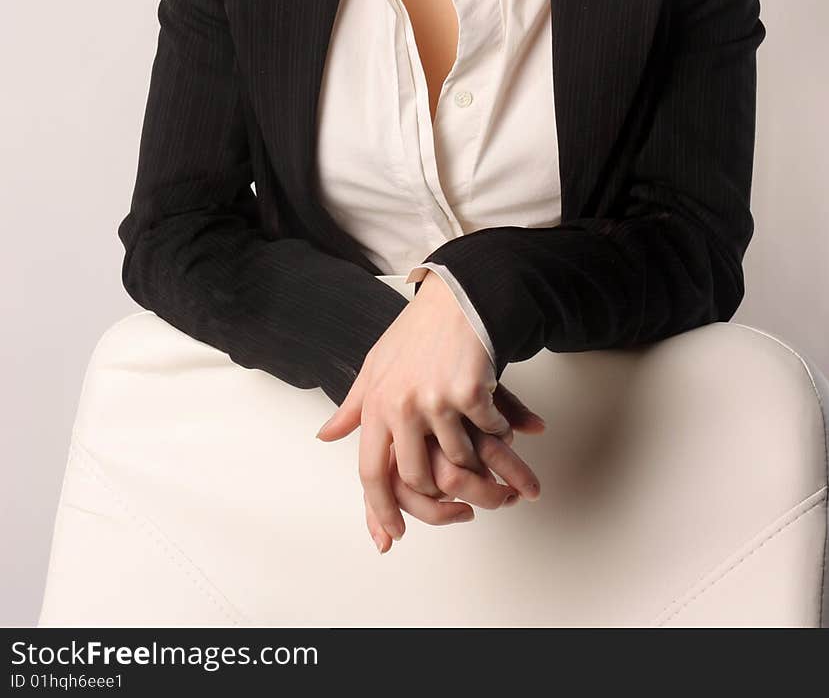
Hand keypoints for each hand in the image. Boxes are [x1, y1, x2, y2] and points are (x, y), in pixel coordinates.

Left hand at [314, 271, 531, 541]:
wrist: (458, 296)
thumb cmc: (418, 331)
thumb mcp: (375, 365)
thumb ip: (352, 405)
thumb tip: (326, 435)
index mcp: (375, 402)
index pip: (370, 471)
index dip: (381, 509)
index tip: (392, 534)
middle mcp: (401, 405)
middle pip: (414, 477)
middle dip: (438, 495)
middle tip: (459, 501)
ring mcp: (435, 400)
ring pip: (456, 460)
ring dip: (474, 462)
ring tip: (487, 454)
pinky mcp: (469, 393)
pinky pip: (487, 434)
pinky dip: (498, 433)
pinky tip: (500, 423)